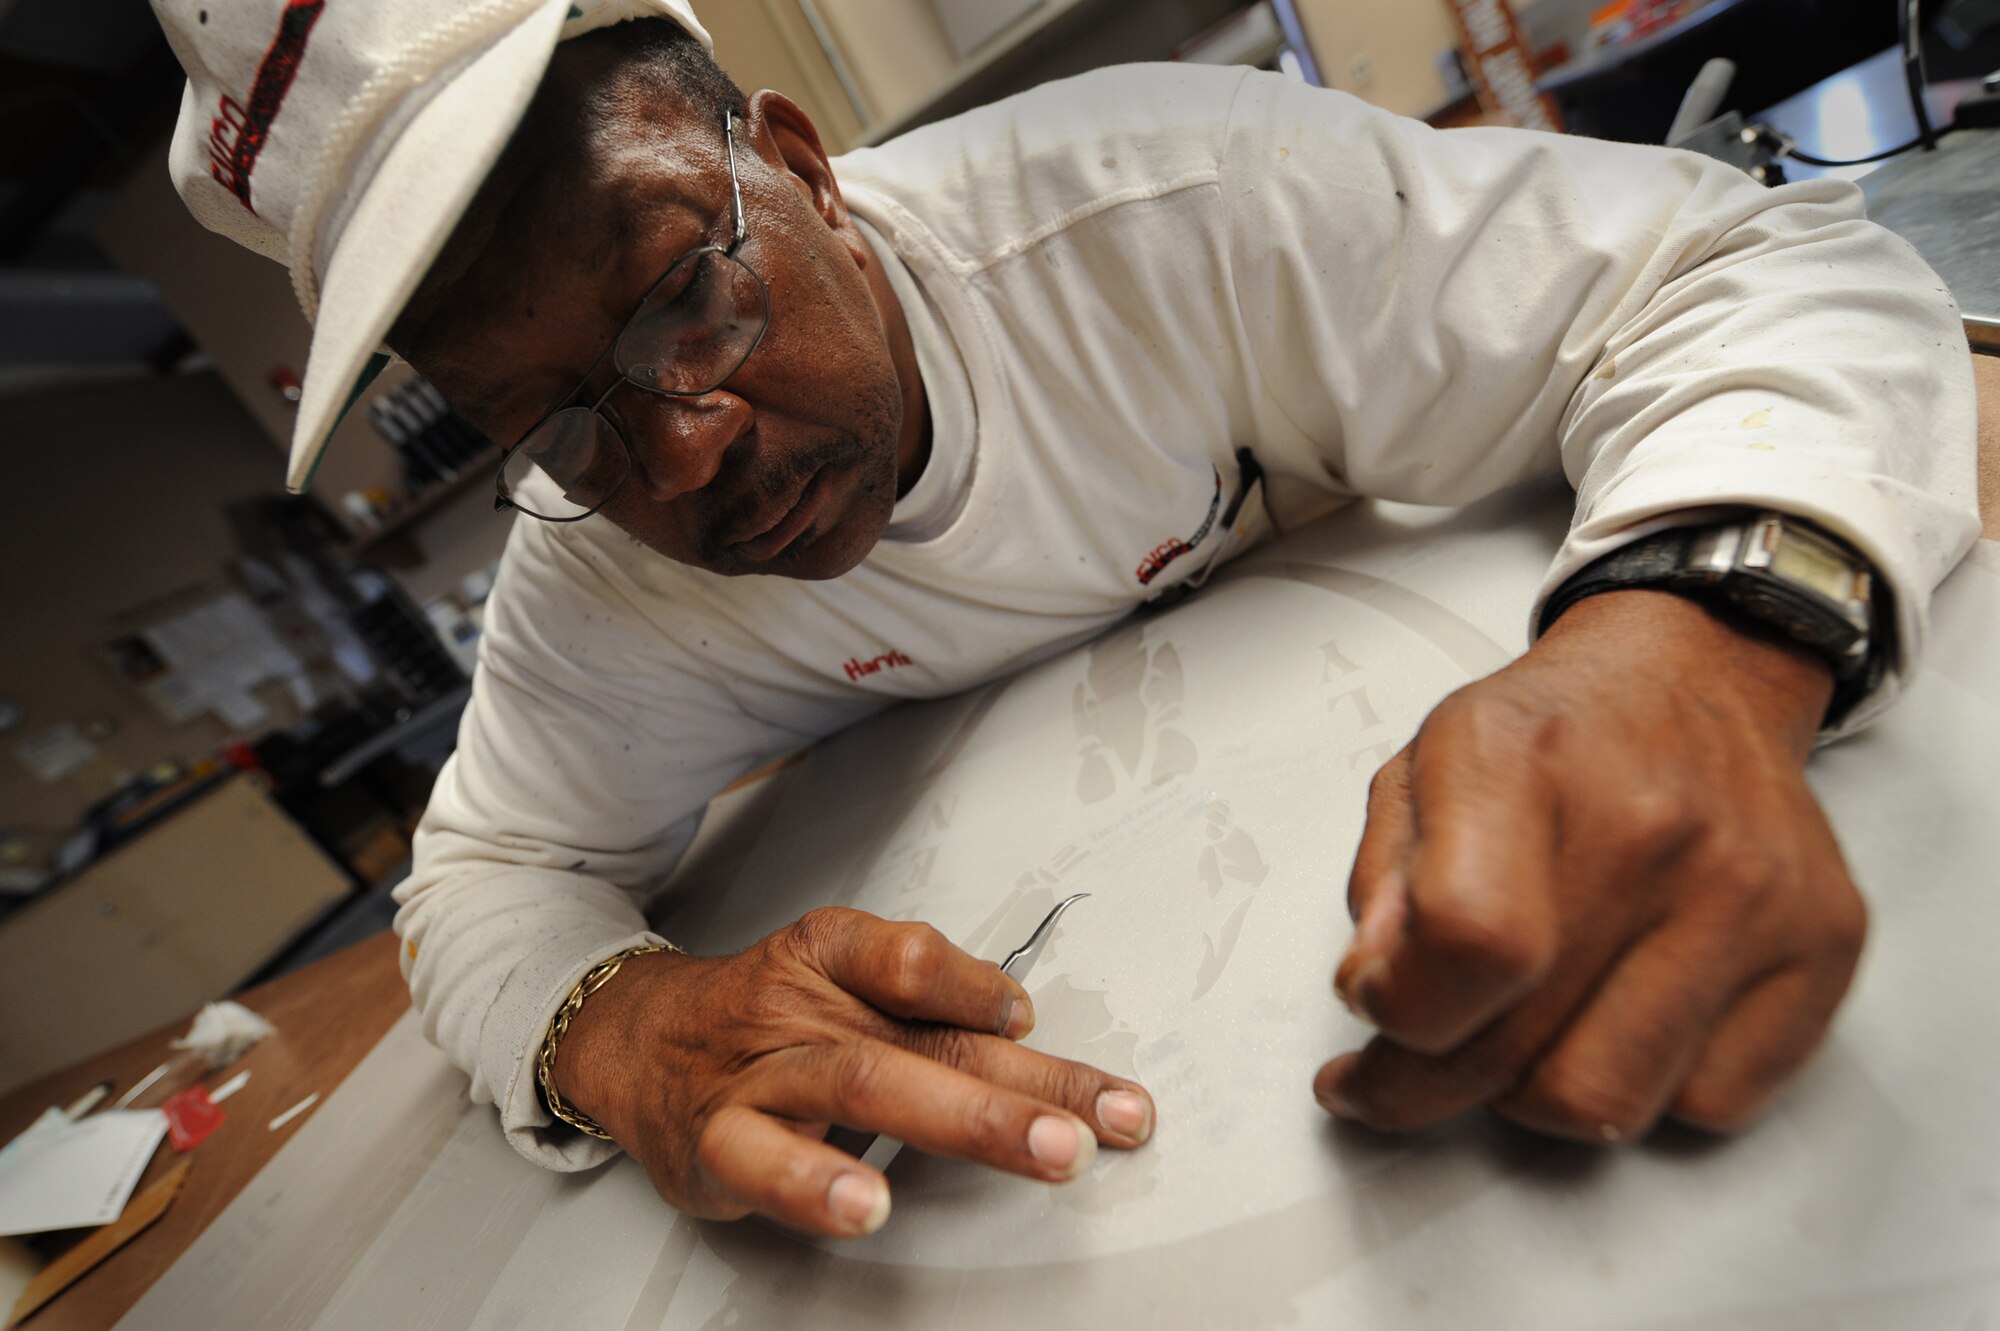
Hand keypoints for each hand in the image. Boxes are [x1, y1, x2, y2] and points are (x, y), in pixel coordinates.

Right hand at [551, 907, 1154, 1236]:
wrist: (637, 1041)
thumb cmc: (764, 1019)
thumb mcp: (843, 990)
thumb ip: (937, 1015)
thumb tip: (1039, 1040)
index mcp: (834, 955)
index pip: (915, 961)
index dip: (978, 988)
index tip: (1029, 1021)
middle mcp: (802, 1006)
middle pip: (922, 1040)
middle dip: (1023, 1085)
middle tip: (1098, 1124)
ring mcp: (760, 1073)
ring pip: (862, 1085)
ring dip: (965, 1121)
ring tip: (1041, 1151)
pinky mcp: (719, 1141)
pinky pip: (765, 1161)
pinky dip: (818, 1182)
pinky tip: (869, 1206)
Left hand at [1315, 588, 1866, 1142]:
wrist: (1698, 673)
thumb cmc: (1553, 734)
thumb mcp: (1422, 768)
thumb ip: (1381, 885)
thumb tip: (1380, 990)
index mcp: (1522, 760)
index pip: (1468, 938)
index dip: (1400, 1009)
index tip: (1376, 1010)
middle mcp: (1651, 827)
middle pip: (1518, 1050)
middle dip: (1429, 1085)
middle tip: (1404, 1069)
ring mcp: (1750, 893)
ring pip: (1606, 1104)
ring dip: (1534, 1097)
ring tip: (1519, 1034)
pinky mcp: (1823, 947)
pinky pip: (1707, 1105)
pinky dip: (1644, 1090)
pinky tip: (1612, 1023)